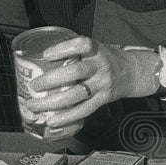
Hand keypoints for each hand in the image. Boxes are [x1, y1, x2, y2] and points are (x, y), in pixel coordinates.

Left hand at [25, 37, 160, 132]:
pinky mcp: (103, 99)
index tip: (46, 55)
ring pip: (76, 95)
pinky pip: (84, 110)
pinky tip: (52, 120)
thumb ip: (72, 52)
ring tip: (35, 105)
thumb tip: (38, 59)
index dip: (63, 49)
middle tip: (34, 85)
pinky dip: (66, 117)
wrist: (131, 72)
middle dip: (51, 80)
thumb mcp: (93, 49)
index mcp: (96, 50)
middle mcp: (100, 66)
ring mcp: (102, 84)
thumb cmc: (104, 59)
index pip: (81, 45)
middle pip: (75, 72)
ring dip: (53, 102)